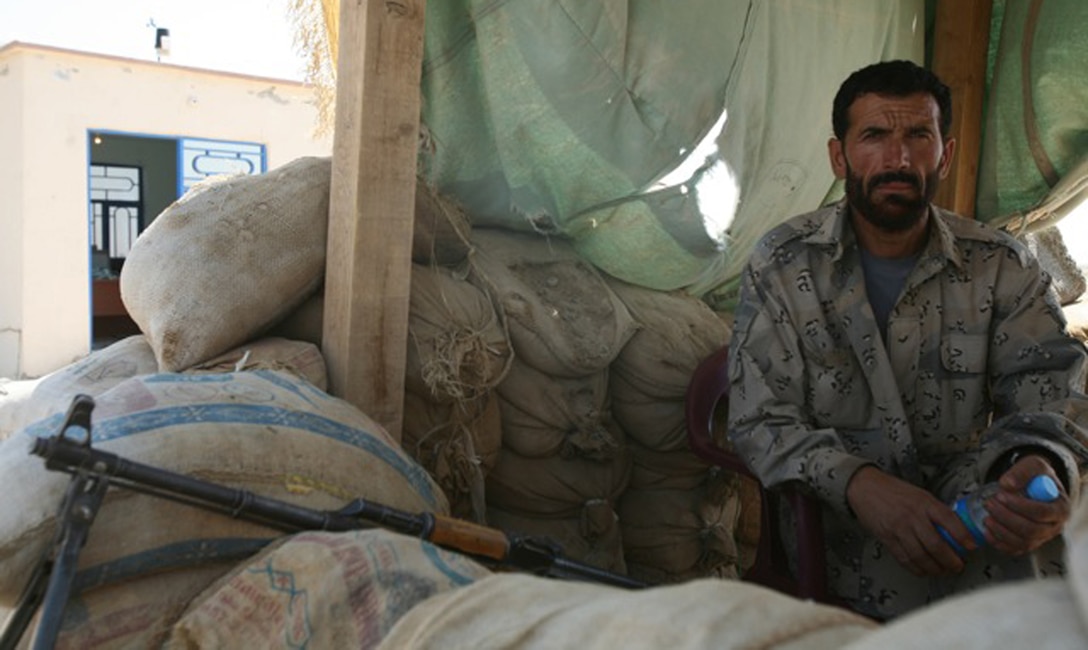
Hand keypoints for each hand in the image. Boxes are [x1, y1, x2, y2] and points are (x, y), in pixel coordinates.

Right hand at [846, 466, 972, 575]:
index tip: (971, 546)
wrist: (865, 487)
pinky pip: (904, 559)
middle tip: (958, 565)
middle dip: (950, 560)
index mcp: (923, 502)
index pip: (948, 520)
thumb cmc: (893, 490)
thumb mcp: (920, 494)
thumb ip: (935, 510)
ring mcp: (898, 528)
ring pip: (921, 556)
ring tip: (942, 570)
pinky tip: (924, 570)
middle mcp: (912, 516)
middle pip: (935, 544)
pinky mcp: (887, 538)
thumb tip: (955, 529)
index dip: (963, 536)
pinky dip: (916, 569)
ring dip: (935, 568)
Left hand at [983, 455, 1069, 554]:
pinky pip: (1015, 550)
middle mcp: (1054, 527)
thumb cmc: (1035, 476)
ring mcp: (1042, 537)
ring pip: (1023, 542)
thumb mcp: (1032, 465)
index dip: (1018, 505)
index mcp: (1060, 508)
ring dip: (1001, 531)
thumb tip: (1007, 484)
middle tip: (989, 504)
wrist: (1034, 486)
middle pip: (1031, 530)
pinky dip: (1000, 543)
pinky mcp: (1028, 543)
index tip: (1000, 495)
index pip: (1041, 512)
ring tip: (987, 517)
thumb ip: (1022, 471)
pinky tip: (988, 532)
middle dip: (1006, 518)